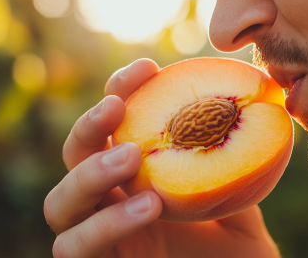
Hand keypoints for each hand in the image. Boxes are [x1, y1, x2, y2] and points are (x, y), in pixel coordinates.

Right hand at [44, 59, 280, 257]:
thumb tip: (248, 101)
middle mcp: (112, 205)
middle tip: (116, 109)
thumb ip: (230, 154)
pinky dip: (103, 224)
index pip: (112, 128)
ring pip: (59, 204)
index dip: (120, 92)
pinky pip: (73, 250)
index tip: (147, 68)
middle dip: (88, 127)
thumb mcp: (238, 192)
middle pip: (73, 158)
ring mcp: (103, 240)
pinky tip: (147, 205)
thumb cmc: (238, 248)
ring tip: (130, 158)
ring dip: (89, 174)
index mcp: (137, 180)